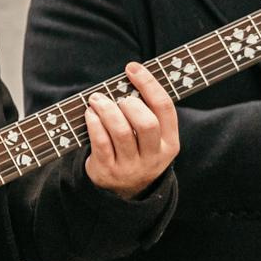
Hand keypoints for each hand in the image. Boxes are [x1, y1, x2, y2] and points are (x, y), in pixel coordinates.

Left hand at [82, 62, 178, 198]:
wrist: (123, 192)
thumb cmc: (135, 152)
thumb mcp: (152, 140)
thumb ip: (147, 114)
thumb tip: (131, 76)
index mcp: (170, 144)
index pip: (165, 108)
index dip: (149, 84)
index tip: (133, 68)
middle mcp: (154, 156)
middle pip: (146, 123)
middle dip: (128, 104)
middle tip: (115, 96)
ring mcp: (131, 166)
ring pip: (121, 132)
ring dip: (106, 110)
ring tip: (96, 100)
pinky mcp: (108, 170)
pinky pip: (100, 143)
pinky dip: (94, 124)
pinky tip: (89, 114)